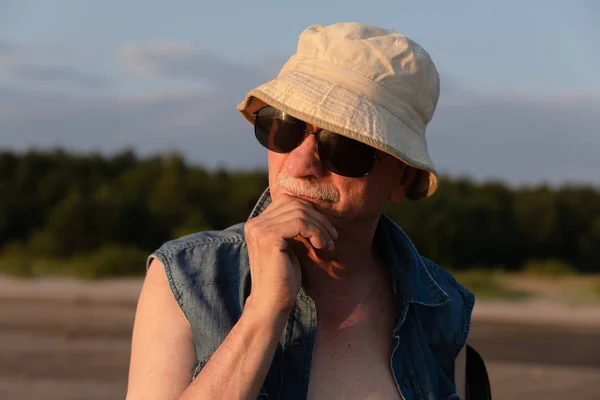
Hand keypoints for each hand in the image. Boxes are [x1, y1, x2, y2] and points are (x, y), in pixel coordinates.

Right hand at [243, 194, 337, 315]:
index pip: (288, 201)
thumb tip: (314, 209)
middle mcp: (255, 223)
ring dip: (320, 227)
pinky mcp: (269, 237)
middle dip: (319, 219)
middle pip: (295, 203)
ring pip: (300, 211)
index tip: (325, 232)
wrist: (271, 304)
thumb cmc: (283, 279)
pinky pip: (300, 222)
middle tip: (331, 238)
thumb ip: (294, 227)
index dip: (311, 212)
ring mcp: (260, 229)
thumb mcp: (290, 247)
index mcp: (257, 224)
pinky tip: (321, 246)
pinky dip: (316, 232)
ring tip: (327, 245)